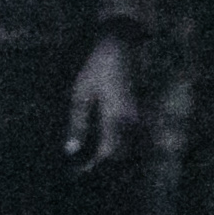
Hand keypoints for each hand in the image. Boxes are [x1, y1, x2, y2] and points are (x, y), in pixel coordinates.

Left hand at [66, 35, 140, 172]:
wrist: (123, 42)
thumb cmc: (97, 66)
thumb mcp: (81, 93)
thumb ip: (78, 123)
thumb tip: (71, 150)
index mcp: (117, 118)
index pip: (108, 153)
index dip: (94, 166)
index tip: (79, 173)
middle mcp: (133, 121)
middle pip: (122, 154)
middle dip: (105, 165)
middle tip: (85, 169)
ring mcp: (141, 115)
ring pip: (130, 147)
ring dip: (114, 156)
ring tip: (94, 160)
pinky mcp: (142, 110)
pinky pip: (133, 135)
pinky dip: (121, 143)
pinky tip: (107, 143)